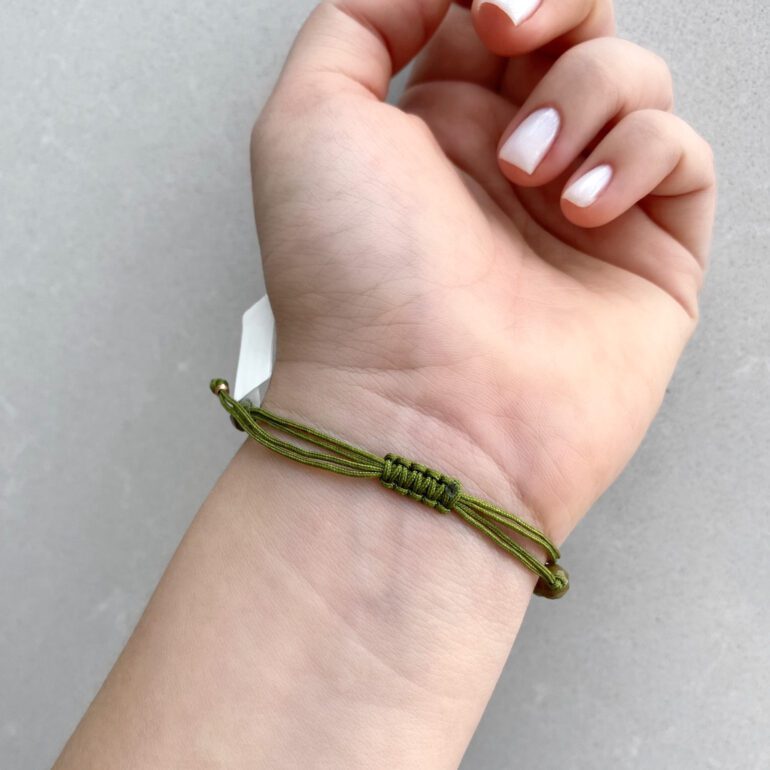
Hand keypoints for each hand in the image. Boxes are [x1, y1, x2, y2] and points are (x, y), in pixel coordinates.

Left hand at [250, 0, 714, 542]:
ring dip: (588, 97)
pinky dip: (642, 154)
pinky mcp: (645, 257)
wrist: (415, 418)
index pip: (489, 21)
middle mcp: (511, 166)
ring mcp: (580, 209)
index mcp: (435, 132)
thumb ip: (361, 24)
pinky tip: (583, 204)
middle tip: (513, 34)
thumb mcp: (309, 124)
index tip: (484, 6)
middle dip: (555, 9)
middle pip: (572, 33)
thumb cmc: (350, 287)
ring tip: (530, 173)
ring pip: (633, 82)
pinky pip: (682, 157)